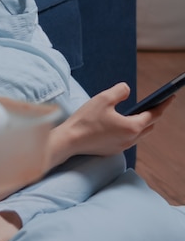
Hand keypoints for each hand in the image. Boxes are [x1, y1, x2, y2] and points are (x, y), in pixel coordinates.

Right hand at [46, 82, 172, 169]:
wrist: (70, 140)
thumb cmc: (86, 119)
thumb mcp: (104, 97)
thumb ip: (120, 91)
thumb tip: (127, 90)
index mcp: (131, 127)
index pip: (154, 115)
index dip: (163, 104)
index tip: (170, 96)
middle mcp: (130, 140)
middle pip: (149, 126)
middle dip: (154, 114)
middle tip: (156, 102)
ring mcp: (121, 147)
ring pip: (139, 134)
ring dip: (142, 123)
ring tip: (141, 111)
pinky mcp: (113, 150)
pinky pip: (128, 139)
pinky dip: (131, 129)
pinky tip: (123, 122)